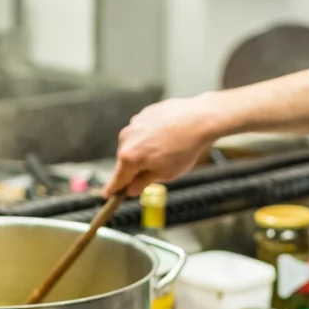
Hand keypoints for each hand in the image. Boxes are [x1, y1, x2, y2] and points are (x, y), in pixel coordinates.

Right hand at [105, 94, 219, 197]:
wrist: (200, 119)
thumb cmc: (184, 149)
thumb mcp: (166, 174)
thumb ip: (144, 182)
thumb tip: (132, 189)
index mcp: (129, 158)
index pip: (117, 179)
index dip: (113, 189)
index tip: (108, 195)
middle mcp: (126, 139)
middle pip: (125, 161)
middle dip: (136, 168)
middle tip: (154, 172)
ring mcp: (134, 124)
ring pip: (134, 144)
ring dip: (144, 151)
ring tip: (168, 151)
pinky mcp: (144, 114)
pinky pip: (143, 131)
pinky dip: (151, 136)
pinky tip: (168, 137)